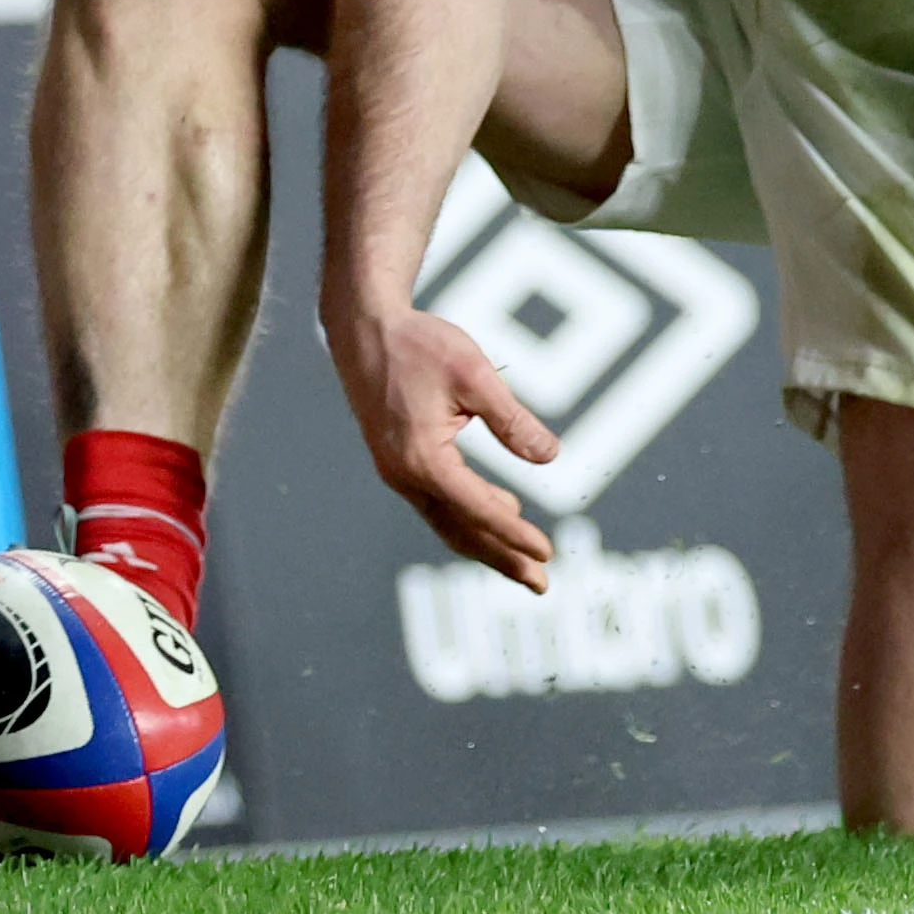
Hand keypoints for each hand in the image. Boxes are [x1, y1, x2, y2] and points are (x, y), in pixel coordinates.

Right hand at [325, 300, 559, 587]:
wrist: (364, 328)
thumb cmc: (418, 345)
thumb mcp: (474, 375)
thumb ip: (511, 420)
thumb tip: (549, 457)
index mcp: (423, 459)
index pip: (478, 510)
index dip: (515, 534)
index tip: (548, 552)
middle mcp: (405, 475)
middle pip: (461, 531)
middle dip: (502, 559)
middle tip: (541, 585)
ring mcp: (398, 472)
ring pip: (448, 521)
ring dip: (487, 544)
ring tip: (525, 564)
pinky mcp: (398, 461)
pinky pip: (438, 502)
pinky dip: (469, 517)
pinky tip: (500, 510)